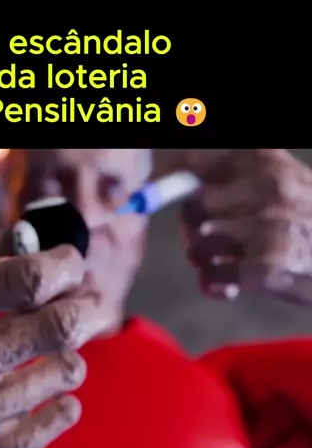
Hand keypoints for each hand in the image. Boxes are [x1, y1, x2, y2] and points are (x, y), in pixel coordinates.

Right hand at [0, 246, 108, 447]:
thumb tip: (35, 235)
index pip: (27, 278)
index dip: (63, 265)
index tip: (69, 264)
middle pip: (57, 326)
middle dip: (82, 308)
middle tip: (84, 304)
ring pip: (68, 370)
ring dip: (69, 357)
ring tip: (54, 355)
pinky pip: (63, 416)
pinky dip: (65, 402)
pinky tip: (52, 393)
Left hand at [153, 150, 311, 303]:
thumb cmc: (304, 227)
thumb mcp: (277, 189)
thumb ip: (230, 184)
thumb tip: (163, 183)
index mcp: (265, 160)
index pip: (194, 160)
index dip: (166, 179)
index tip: (151, 193)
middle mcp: (268, 186)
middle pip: (193, 208)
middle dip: (194, 230)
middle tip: (212, 242)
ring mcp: (269, 225)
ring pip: (200, 243)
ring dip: (205, 260)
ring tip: (226, 264)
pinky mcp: (268, 265)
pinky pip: (212, 275)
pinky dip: (216, 285)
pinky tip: (231, 287)